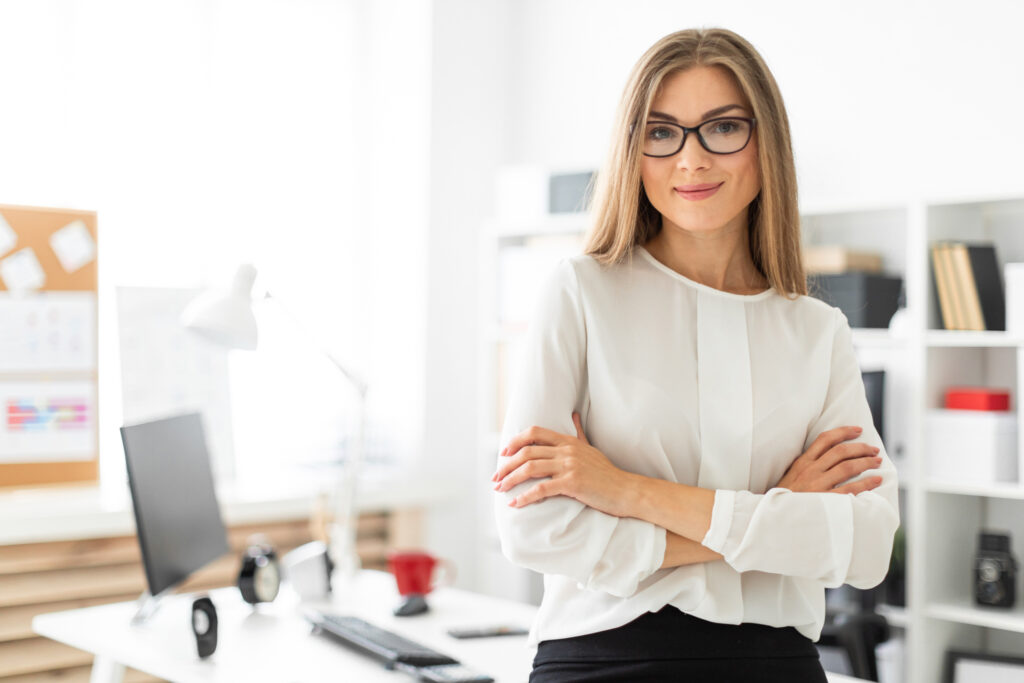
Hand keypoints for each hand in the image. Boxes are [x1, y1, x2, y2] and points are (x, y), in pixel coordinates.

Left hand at [493, 413, 632, 515]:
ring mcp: (569, 465)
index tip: (503, 454)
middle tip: (496, 478)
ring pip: (530, 468)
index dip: (515, 441)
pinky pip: (541, 488)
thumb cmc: (607, 473)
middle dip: (506, 465)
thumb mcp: (591, 448)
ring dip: (510, 479)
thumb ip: (578, 433)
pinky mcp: (572, 482)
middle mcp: (566, 450)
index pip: (534, 433)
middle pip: (527, 451)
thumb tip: (574, 415)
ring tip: (500, 490)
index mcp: (568, 441)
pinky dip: (525, 497)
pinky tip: (515, 504)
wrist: (626, 491)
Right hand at [777, 426, 882, 494]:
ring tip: (877, 461)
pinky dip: (866, 483)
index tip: (858, 430)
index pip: (825, 440)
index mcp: (803, 462)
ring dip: (866, 462)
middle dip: (861, 448)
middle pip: (840, 451)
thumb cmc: (786, 497)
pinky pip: (850, 489)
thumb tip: (828, 455)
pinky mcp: (826, 500)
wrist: (777, 517)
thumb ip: (807, 465)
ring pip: (848, 467)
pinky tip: (877, 480)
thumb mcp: (791, 475)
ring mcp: (818, 485)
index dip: (844, 432)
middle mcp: (811, 471)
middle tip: (873, 449)